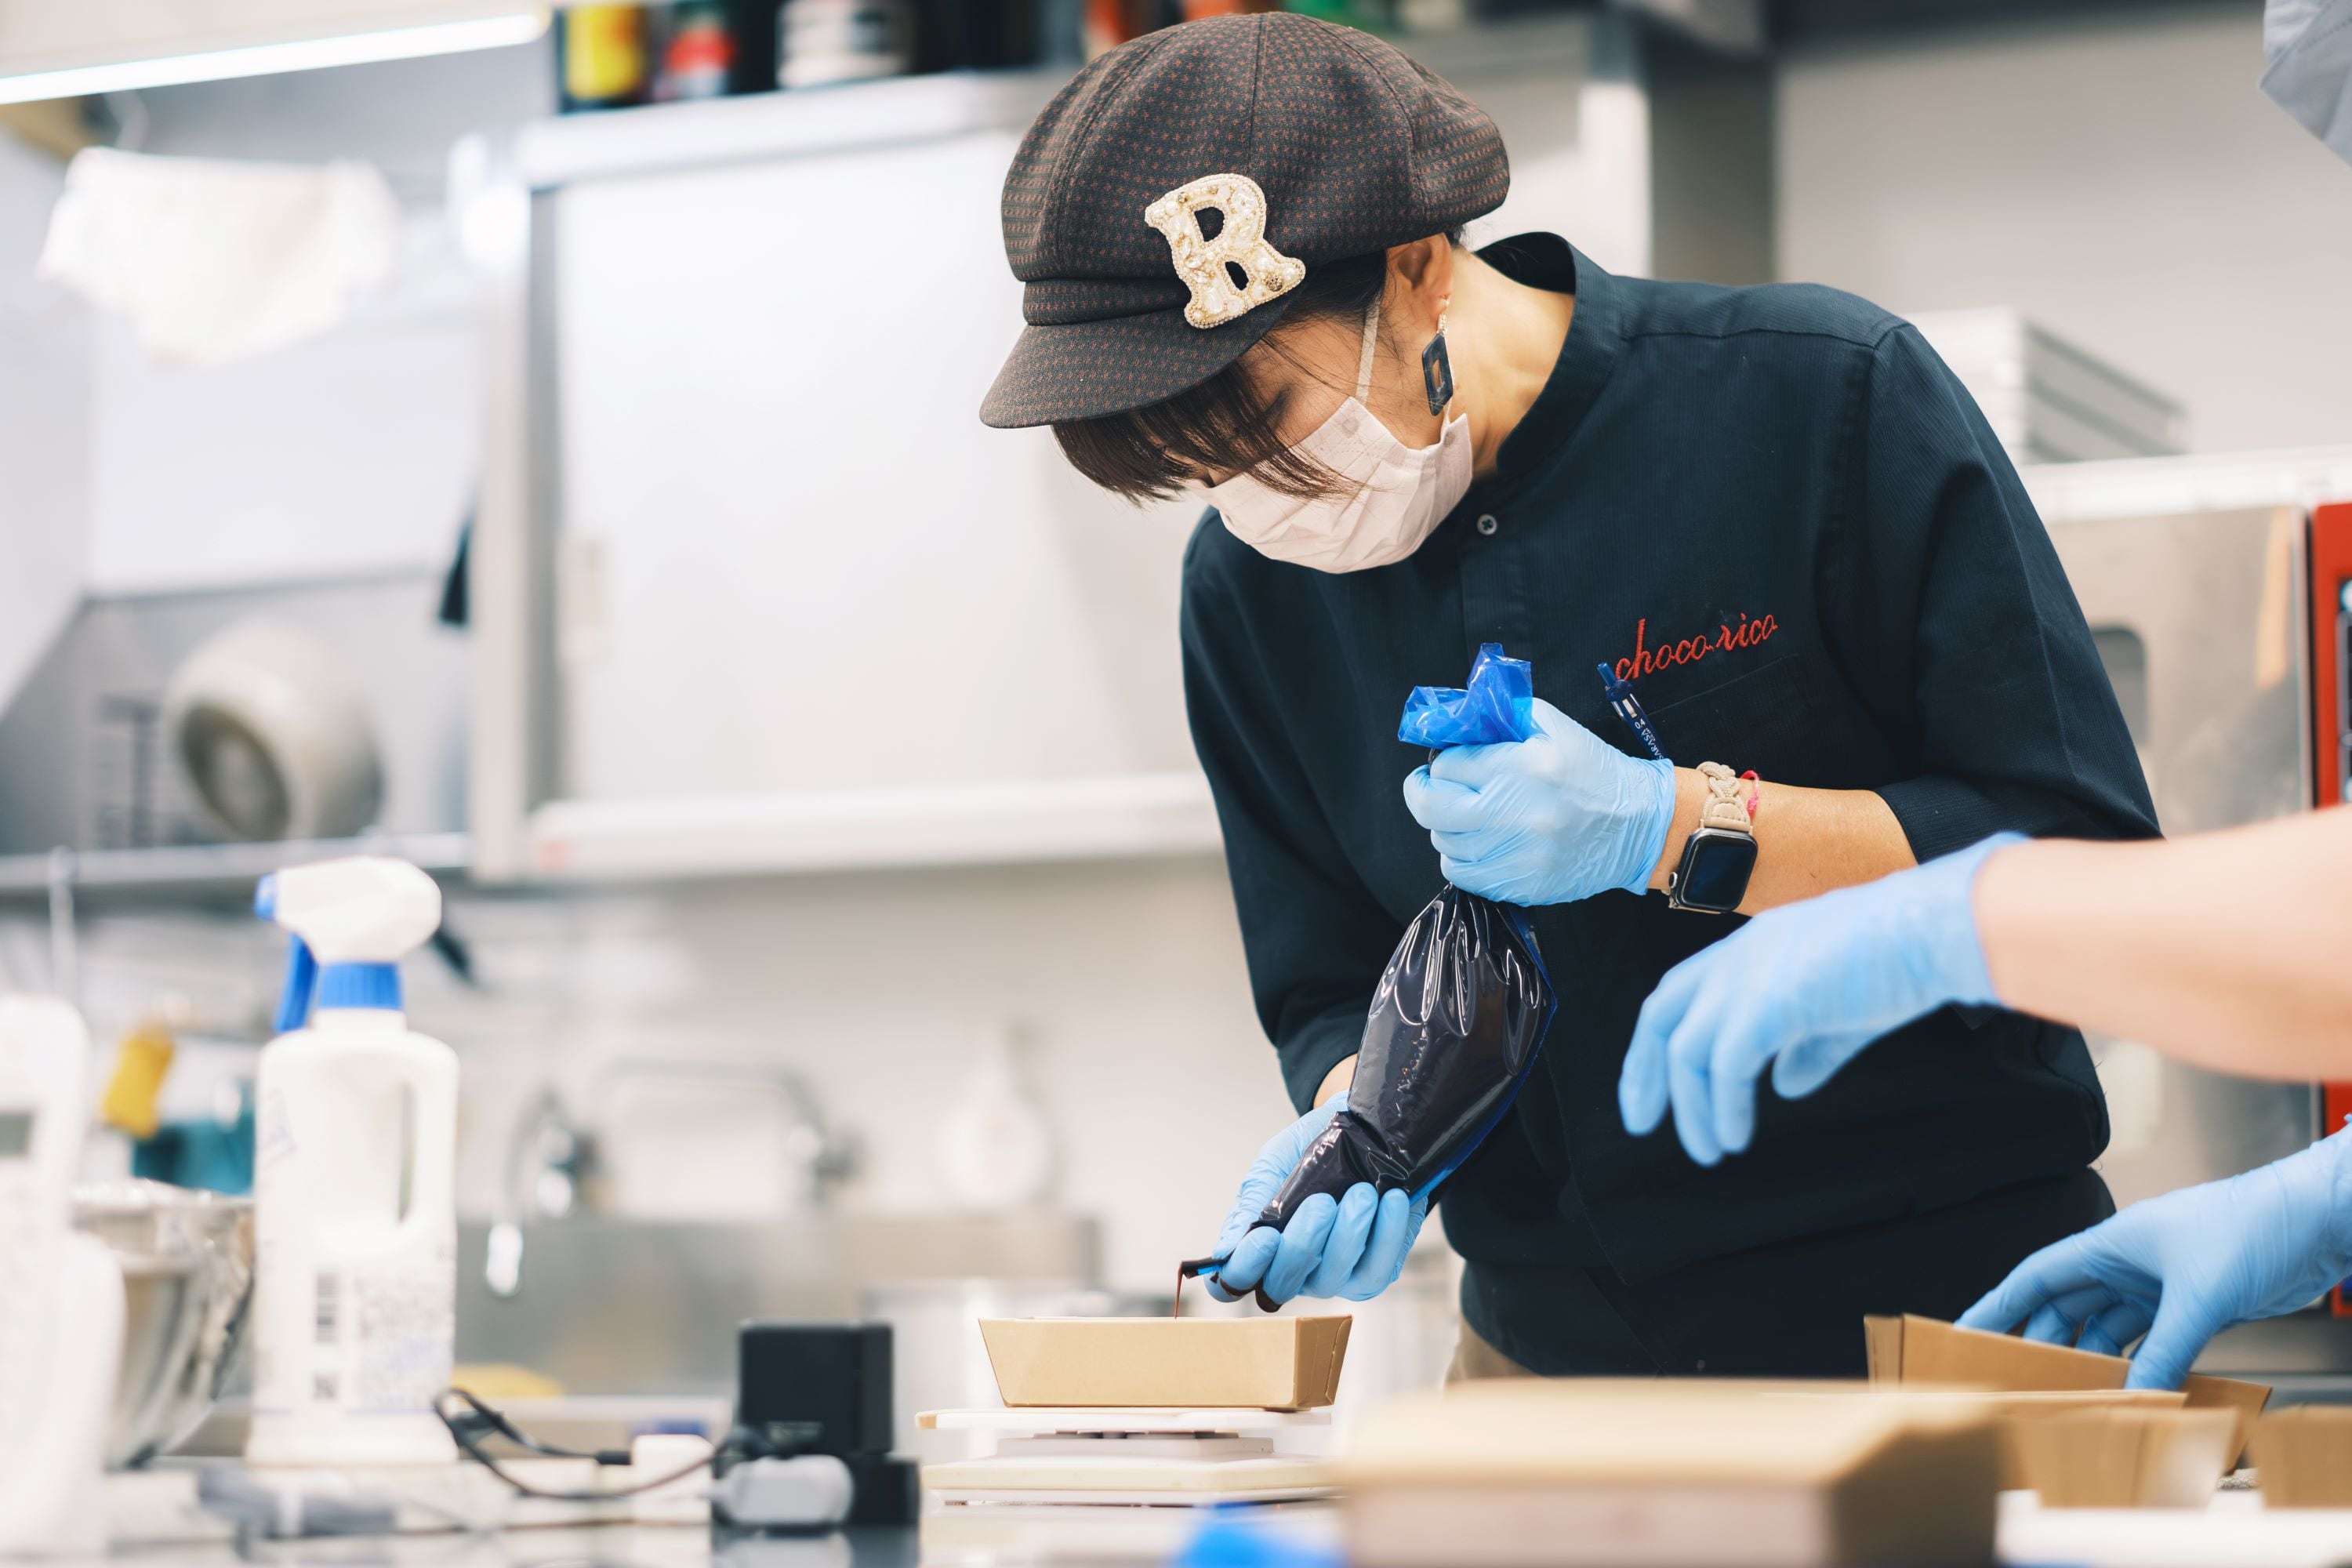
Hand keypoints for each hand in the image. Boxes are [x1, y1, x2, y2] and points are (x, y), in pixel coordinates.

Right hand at [1207, 1098, 1428, 1306]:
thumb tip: (1224, 1251)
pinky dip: (1388, 1235)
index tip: (1266, 1236)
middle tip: (1321, 1203)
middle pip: (1283, 1285)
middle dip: (1301, 1247)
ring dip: (1348, 1236)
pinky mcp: (1376, 1268)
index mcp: (1261, 1245)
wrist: (1362, 1125)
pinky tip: (1391, 1200)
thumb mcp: (1274, 1164)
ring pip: (1333, 1279)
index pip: (1236, 1281)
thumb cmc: (1310, 1147)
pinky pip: (1378, 1268)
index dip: (1245, 1269)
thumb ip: (1252, 1203)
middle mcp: (1294, 1268)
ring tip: (1363, 1193)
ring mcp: (1335, 1273)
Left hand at [1401, 698, 1675, 905]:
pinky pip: (1461, 875)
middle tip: (1426, 785)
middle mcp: (1516, 813)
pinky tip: (1476, 843)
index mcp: (1523, 767)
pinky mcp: (1522, 885)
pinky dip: (1458, 858)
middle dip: (1421, 791)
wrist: (1638, 825)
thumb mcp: (1555, 726)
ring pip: (1443, 842)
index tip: (1450, 761)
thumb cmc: (1595, 771)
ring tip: (1465, 814)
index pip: (1448, 765)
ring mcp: (1518, 854)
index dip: (1443, 761)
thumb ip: (1504, 715)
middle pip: (1431, 807)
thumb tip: (1457, 718)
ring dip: (1445, 825)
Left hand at [1618, 834, 2016, 1165]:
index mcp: (1747, 951)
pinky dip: (1722, 1106)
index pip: (1678, 996)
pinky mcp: (1769, 1002)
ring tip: (1710, 1150)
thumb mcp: (1839, 1010)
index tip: (1652, 1089)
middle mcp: (1736, 959)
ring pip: (1688, 1049)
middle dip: (1644, 1072)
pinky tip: (1735, 1136)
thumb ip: (1806, 1046)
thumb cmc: (1898, 963)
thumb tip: (1784, 1085)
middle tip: (1641, 1123)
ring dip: (1693, 1107)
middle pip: (1662, 1016)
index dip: (1657, 1043)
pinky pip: (1723, 1065)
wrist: (1932, 930)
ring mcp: (1748, 977)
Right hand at [1960, 1132, 2351, 1388]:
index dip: (1999, 1305)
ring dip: (2094, 1358)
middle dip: (2043, 1342)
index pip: (2038, 1275)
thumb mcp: (2200, 1294)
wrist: (2317, 1218)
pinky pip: (2153, 1340)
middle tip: (2020, 1379)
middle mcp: (2131, 1262)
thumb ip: (2166, 1350)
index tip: (1966, 1332)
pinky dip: (2142, 1363)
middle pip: (2068, 1307)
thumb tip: (2140, 1397)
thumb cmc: (2255, 1224)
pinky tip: (2138, 1387)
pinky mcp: (2196, 1303)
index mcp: (2113, 1242)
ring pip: (2109, 1326)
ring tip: (2077, 1393)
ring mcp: (2163, 1284)